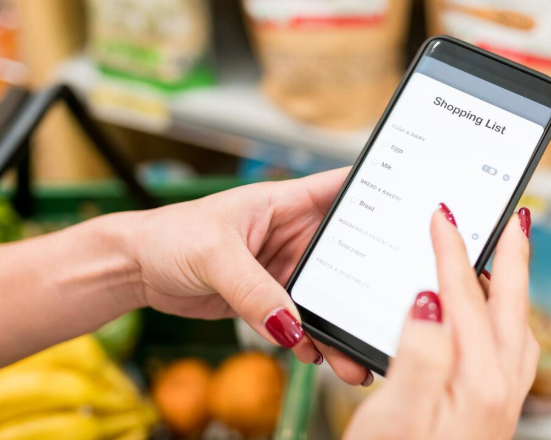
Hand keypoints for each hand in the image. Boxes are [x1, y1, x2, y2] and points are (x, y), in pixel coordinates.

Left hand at [129, 168, 370, 385]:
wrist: (136, 270)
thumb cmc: (170, 237)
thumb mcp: (214, 256)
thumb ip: (254, 291)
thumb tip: (291, 327)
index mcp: (284, 203)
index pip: (343, 191)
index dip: (380, 195)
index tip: (414, 211)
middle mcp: (290, 234)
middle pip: (344, 256)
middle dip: (368, 284)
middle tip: (389, 314)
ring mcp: (280, 268)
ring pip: (324, 296)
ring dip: (339, 324)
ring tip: (355, 358)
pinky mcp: (266, 299)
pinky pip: (298, 321)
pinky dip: (309, 340)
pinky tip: (316, 356)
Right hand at [343, 206, 538, 439]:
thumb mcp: (396, 416)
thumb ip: (420, 354)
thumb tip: (431, 297)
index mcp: (477, 381)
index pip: (467, 298)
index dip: (451, 252)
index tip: (443, 216)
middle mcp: (500, 389)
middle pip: (510, 306)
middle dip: (511, 257)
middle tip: (515, 218)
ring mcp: (501, 403)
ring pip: (518, 328)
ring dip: (514, 287)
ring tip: (506, 258)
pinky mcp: (491, 412)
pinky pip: (513, 351)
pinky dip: (507, 320)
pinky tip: (491, 321)